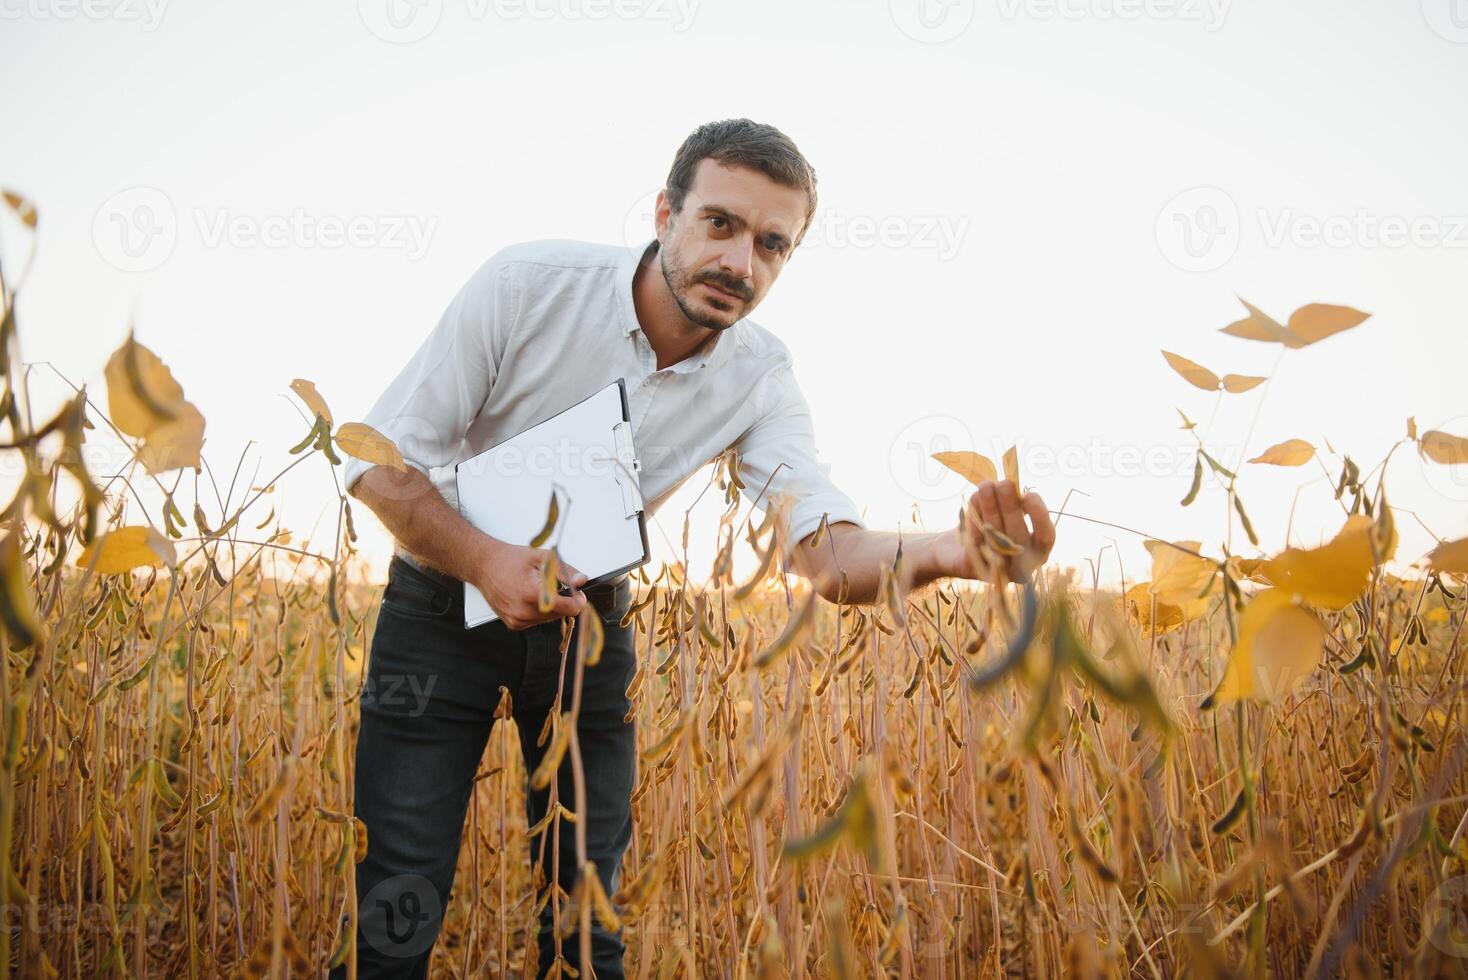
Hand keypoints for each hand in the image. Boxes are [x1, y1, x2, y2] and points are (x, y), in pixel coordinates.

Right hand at [474, 541, 587, 630]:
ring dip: (551, 607)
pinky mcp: (514, 625)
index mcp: (532, 594)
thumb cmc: (511, 560)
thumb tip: (582, 580)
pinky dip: (539, 611)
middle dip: (563, 602)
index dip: (577, 600)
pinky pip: (537, 622)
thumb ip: (565, 571)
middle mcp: (523, 611)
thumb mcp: (542, 558)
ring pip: (549, 619)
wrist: (485, 566)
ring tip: (537, 589)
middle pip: (560, 614)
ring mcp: (517, 620)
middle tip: (553, 586)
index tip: (578, 594)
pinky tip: (529, 598)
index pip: (569, 608)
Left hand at [932, 481, 1055, 584]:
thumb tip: (1014, 488)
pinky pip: (975, 540)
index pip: (1046, 537)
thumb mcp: (1008, 514)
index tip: (1029, 495)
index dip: (1040, 516)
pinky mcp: (975, 569)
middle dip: (1010, 506)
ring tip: (986, 485)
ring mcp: (999, 570)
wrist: (957, 549)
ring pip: (995, 536)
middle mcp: (1021, 565)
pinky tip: (974, 499)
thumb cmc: (992, 525)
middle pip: (1018, 535)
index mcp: (1037, 552)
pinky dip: (974, 518)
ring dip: (991, 507)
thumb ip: (1016, 504)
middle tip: (1004, 483)